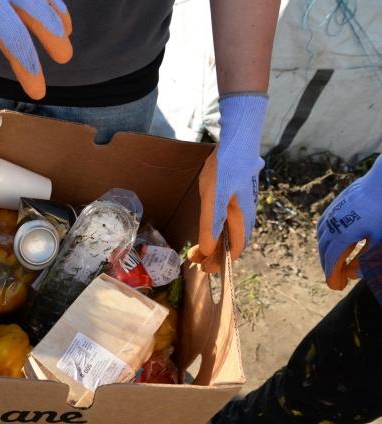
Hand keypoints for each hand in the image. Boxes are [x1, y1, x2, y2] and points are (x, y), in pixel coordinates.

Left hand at [189, 94, 267, 271]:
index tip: (203, 268)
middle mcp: (247, 212)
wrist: (238, 137)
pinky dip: (219, 227)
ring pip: (232, 229)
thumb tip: (209, 250)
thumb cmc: (226, 167)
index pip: (236, 249)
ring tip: (198, 247)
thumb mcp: (214, 198)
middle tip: (194, 258)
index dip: (220, 262)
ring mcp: (244, 202)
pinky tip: (210, 225)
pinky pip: (230, 217)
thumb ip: (211, 225)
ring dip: (216, 240)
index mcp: (243, 217)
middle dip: (215, 253)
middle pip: (233, 241)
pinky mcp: (239, 193)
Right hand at [317, 155, 381, 289]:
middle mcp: (331, 226)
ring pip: (322, 238)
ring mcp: (331, 215)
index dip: (332, 275)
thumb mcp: (379, 238)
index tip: (335, 286)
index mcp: (342, 235)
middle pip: (324, 250)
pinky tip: (331, 240)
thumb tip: (356, 273)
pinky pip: (323, 225)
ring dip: (325, 251)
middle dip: (328, 265)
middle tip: (335, 278)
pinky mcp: (334, 206)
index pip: (332, 260)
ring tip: (332, 261)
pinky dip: (324, 237)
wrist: (380, 183)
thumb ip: (367, 257)